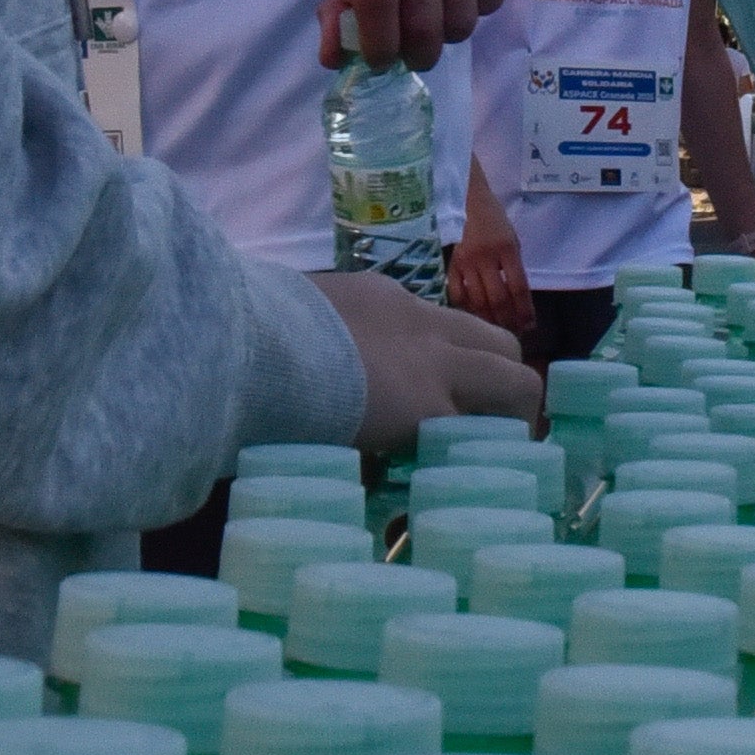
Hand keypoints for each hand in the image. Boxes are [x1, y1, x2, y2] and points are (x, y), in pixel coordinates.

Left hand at [307, 271, 540, 450]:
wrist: (240, 347)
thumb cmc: (288, 417)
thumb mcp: (345, 451)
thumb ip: (381, 453)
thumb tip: (383, 469)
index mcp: (429, 402)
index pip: (509, 409)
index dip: (514, 433)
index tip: (501, 454)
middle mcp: (435, 351)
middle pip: (513, 363)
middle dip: (513, 393)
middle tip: (489, 421)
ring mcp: (409, 310)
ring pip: (476, 328)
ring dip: (476, 357)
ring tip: (445, 382)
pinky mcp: (376, 285)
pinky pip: (420, 309)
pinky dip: (419, 333)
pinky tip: (378, 347)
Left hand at [324, 0, 546, 69]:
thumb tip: (333, 57)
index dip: (377, 42)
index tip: (382, 61)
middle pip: (421, 21)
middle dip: (421, 51)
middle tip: (421, 52)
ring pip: (459, 20)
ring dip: (455, 28)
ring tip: (452, 2)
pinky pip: (491, 2)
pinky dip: (482, 3)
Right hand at [448, 192, 534, 338]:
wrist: (465, 199)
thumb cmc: (493, 220)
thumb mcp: (512, 240)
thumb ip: (513, 268)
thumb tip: (518, 300)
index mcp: (507, 249)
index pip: (518, 287)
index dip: (524, 310)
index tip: (529, 325)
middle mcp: (485, 257)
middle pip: (497, 298)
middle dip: (508, 320)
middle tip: (513, 332)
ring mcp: (465, 262)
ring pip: (476, 300)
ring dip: (488, 319)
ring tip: (496, 329)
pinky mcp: (449, 265)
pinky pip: (456, 294)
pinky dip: (465, 309)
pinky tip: (472, 316)